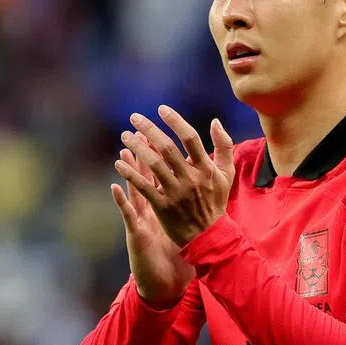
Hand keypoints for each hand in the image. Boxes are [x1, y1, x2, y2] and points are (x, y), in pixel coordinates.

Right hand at [111, 148, 194, 307]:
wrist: (166, 280)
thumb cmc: (174, 251)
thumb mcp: (180, 223)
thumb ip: (186, 201)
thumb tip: (196, 182)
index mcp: (163, 201)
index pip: (161, 172)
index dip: (158, 153)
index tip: (157, 134)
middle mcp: (150, 206)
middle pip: (145, 175)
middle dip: (141, 153)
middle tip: (136, 132)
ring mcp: (141, 218)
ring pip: (134, 190)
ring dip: (127, 170)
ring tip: (120, 153)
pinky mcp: (135, 232)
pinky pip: (127, 213)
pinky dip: (120, 200)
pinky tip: (114, 187)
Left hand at [114, 106, 235, 247]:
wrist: (208, 235)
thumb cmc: (216, 201)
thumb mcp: (227, 173)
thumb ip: (224, 145)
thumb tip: (215, 121)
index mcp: (206, 168)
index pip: (190, 138)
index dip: (175, 121)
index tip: (161, 109)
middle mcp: (191, 178)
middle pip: (167, 148)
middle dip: (149, 129)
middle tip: (134, 117)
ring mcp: (176, 193)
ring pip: (153, 165)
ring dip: (136, 148)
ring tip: (125, 136)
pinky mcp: (163, 206)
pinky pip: (143, 187)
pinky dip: (130, 174)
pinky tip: (118, 163)